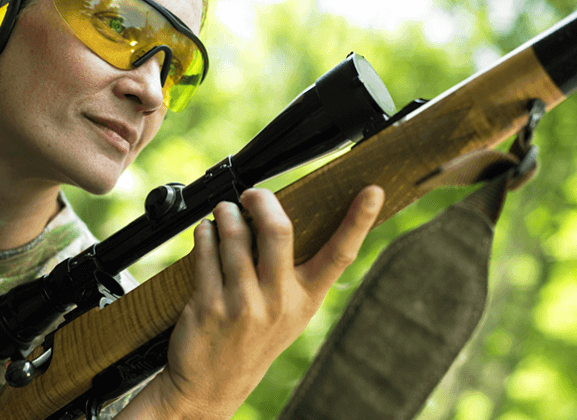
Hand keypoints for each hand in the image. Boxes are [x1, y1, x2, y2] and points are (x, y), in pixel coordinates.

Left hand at [121, 186, 383, 419]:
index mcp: (306, 299)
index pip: (340, 254)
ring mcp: (243, 304)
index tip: (372, 191)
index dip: (359, 221)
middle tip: (252, 194)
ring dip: (226, 213)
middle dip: (262, 200)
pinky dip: (204, 233)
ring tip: (224, 212)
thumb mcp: (288, 313)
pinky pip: (206, 250)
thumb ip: (293, 272)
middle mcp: (279, 301)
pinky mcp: (209, 304)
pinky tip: (206, 233)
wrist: (212, 385)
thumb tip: (284, 216)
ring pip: (235, 235)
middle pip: (278, 230)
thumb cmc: (254, 338)